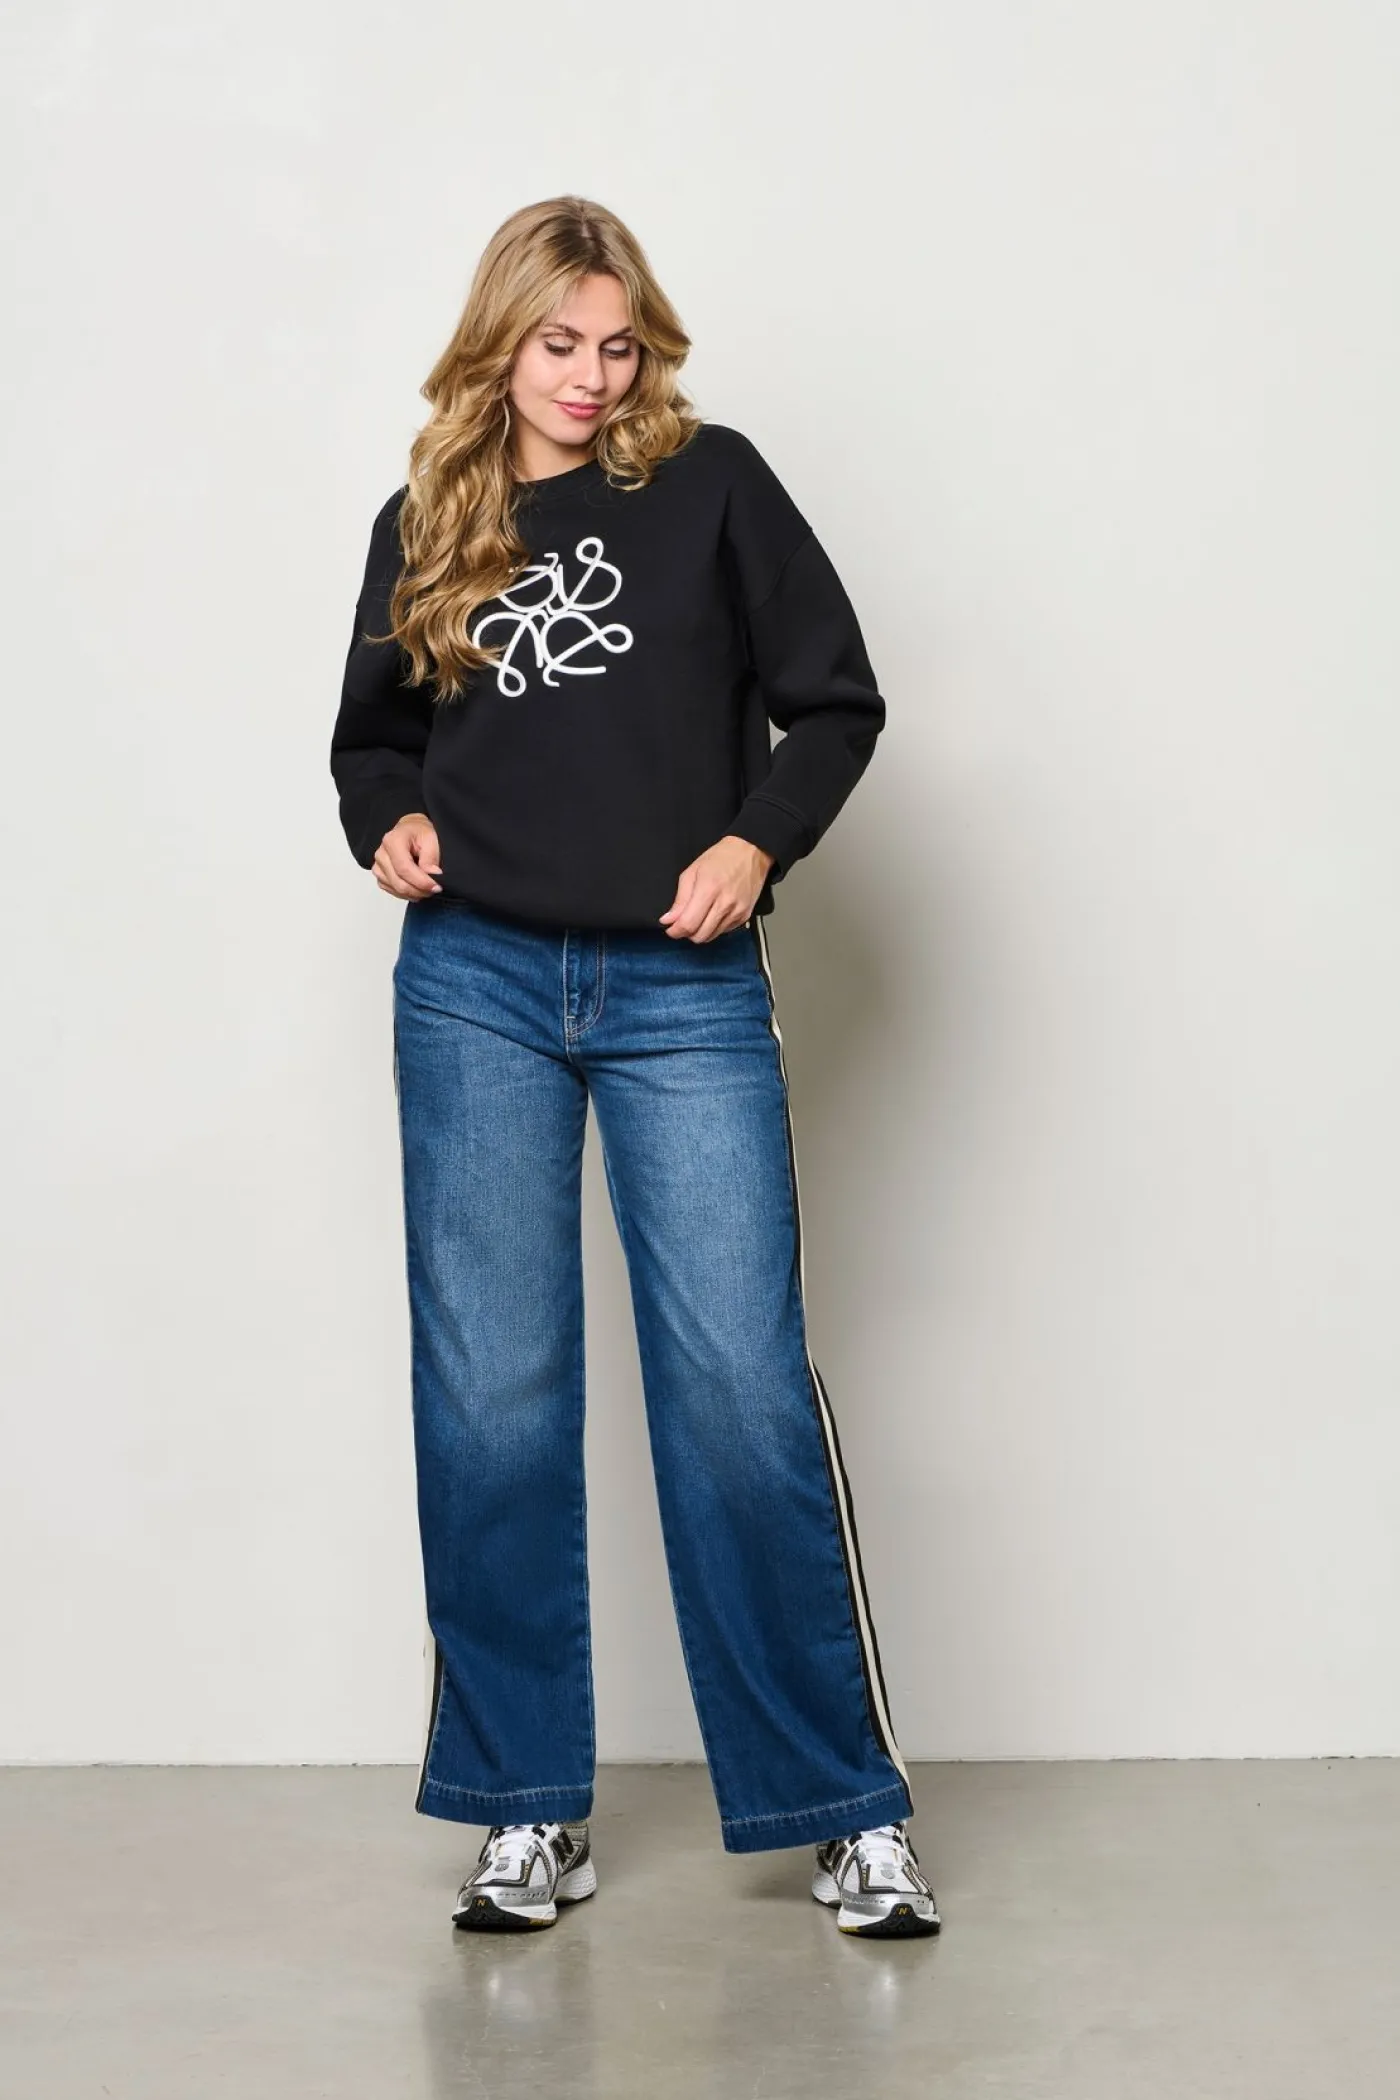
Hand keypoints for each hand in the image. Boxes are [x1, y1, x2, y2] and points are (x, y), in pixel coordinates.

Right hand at [374, 814, 441, 899]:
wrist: (410, 831)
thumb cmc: (419, 832)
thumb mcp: (431, 838)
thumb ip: (431, 856)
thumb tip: (432, 874)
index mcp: (393, 841)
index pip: (404, 869)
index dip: (421, 882)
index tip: (436, 886)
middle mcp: (381, 854)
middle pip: (399, 882)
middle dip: (419, 890)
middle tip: (435, 889)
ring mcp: (378, 866)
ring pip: (396, 889)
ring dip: (414, 893)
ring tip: (427, 887)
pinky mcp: (380, 875)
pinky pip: (392, 891)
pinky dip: (407, 893)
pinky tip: (417, 887)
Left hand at [659, 836, 775, 942]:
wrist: (750, 853)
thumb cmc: (721, 858)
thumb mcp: (692, 872)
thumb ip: (680, 899)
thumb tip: (669, 919)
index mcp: (709, 889)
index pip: (688, 924)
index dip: (675, 931)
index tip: (670, 929)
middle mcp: (725, 903)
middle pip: (700, 935)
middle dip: (687, 933)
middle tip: (683, 923)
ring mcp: (737, 911)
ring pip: (711, 936)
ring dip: (700, 932)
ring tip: (698, 918)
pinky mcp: (744, 916)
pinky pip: (723, 932)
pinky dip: (714, 928)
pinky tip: (712, 915)